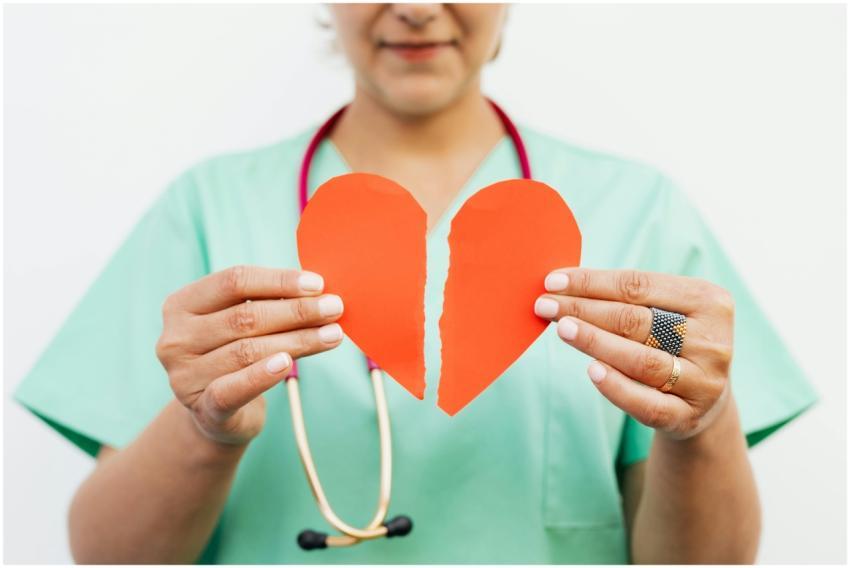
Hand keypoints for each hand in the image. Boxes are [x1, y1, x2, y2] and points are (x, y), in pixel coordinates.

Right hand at [156, 265, 344, 445]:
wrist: (218, 415)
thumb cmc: (236, 356)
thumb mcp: (242, 324)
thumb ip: (268, 303)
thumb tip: (319, 290)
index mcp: (181, 305)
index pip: (233, 281)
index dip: (279, 280)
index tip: (318, 284)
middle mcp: (175, 339)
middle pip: (244, 316)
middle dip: (296, 311)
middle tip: (334, 308)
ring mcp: (184, 376)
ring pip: (248, 350)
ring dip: (297, 340)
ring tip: (332, 334)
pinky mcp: (204, 409)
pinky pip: (234, 389)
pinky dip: (262, 375)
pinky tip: (287, 363)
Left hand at [534, 268, 733, 440]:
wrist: (704, 400)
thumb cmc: (671, 342)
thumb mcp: (664, 312)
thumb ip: (625, 297)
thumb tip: (561, 284)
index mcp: (709, 301)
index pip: (639, 286)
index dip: (592, 282)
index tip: (552, 282)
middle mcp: (713, 342)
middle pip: (636, 321)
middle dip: (584, 309)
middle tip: (545, 305)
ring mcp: (704, 382)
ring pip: (641, 360)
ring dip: (595, 342)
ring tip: (562, 329)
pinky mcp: (688, 417)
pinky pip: (646, 403)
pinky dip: (616, 387)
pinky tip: (591, 371)